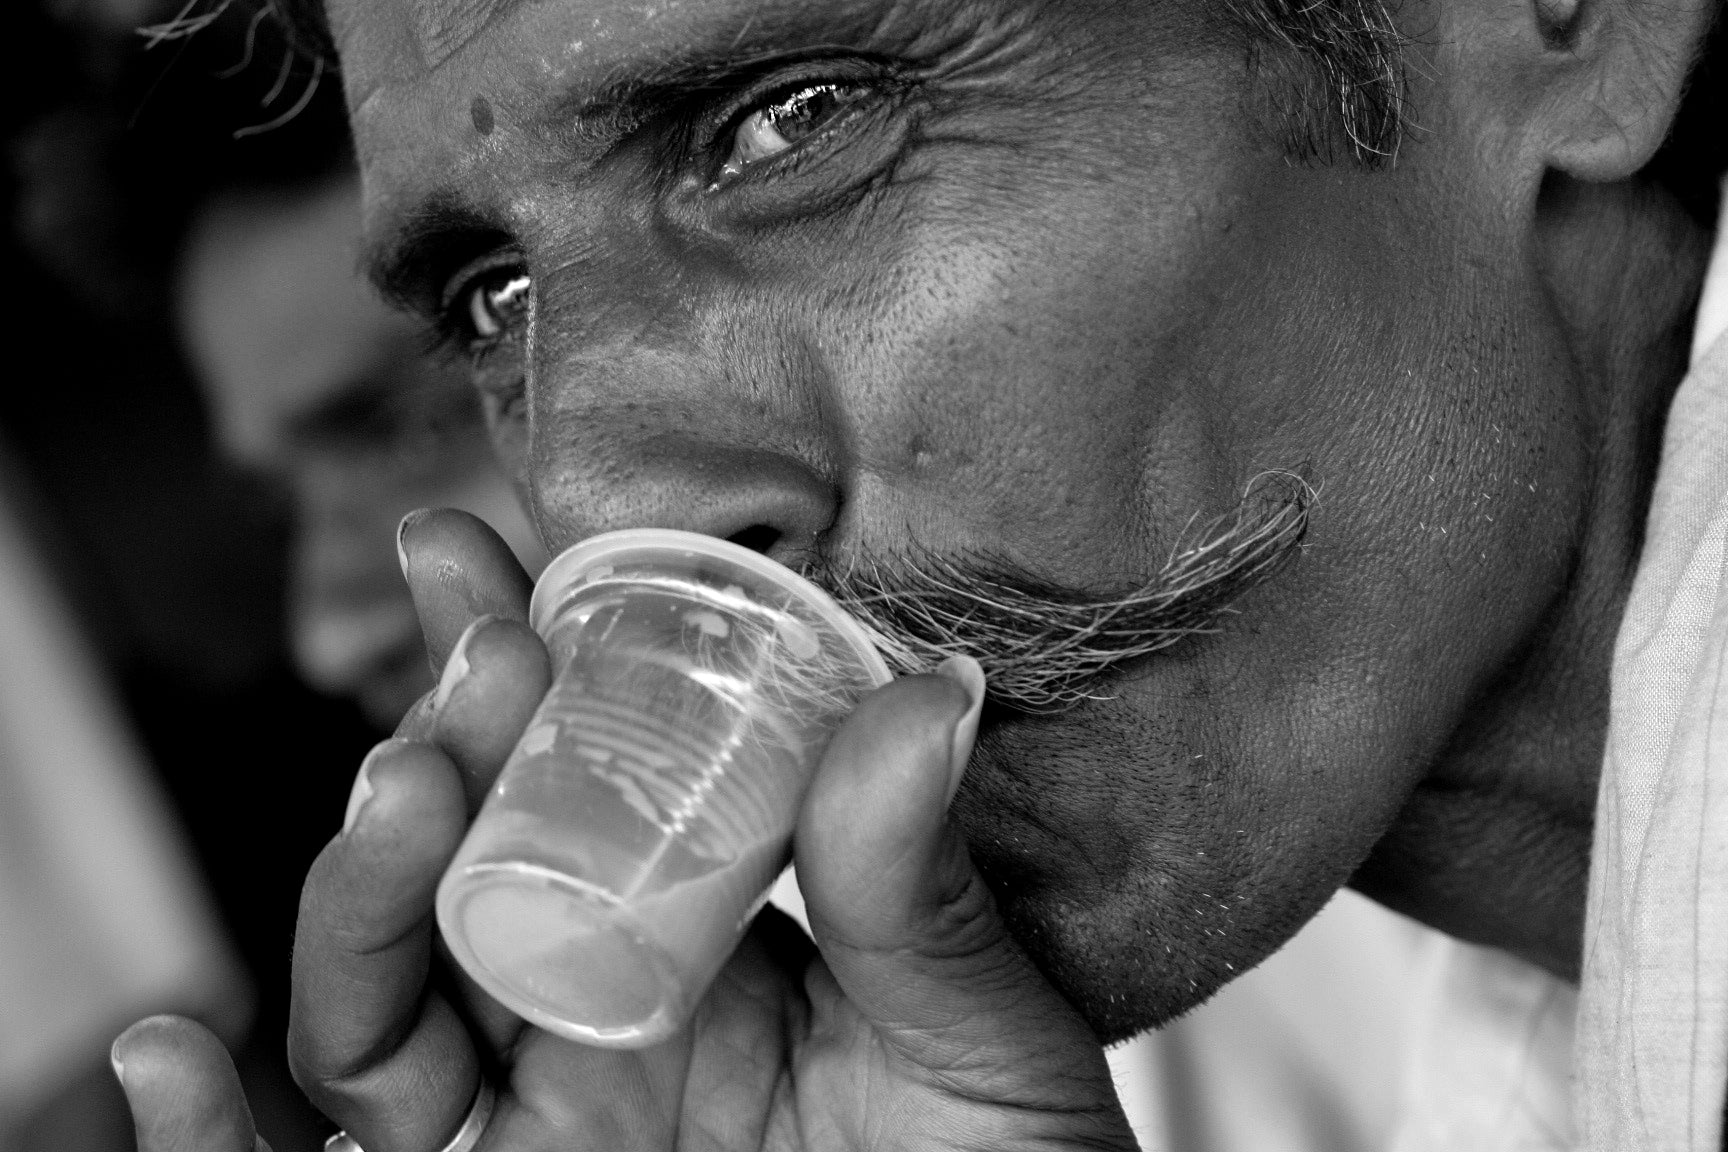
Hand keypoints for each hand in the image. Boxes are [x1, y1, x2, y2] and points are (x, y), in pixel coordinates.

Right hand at [115, 510, 1136, 1151]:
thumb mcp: (974, 1044)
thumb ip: (920, 895)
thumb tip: (927, 699)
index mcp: (696, 948)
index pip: (574, 785)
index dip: (509, 667)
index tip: (472, 554)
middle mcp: (588, 1024)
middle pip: (454, 876)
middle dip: (445, 752)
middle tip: (484, 663)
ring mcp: (528, 1129)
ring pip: (375, 1006)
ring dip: (356, 889)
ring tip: (400, 792)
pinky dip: (210, 1143)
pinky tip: (170, 1061)